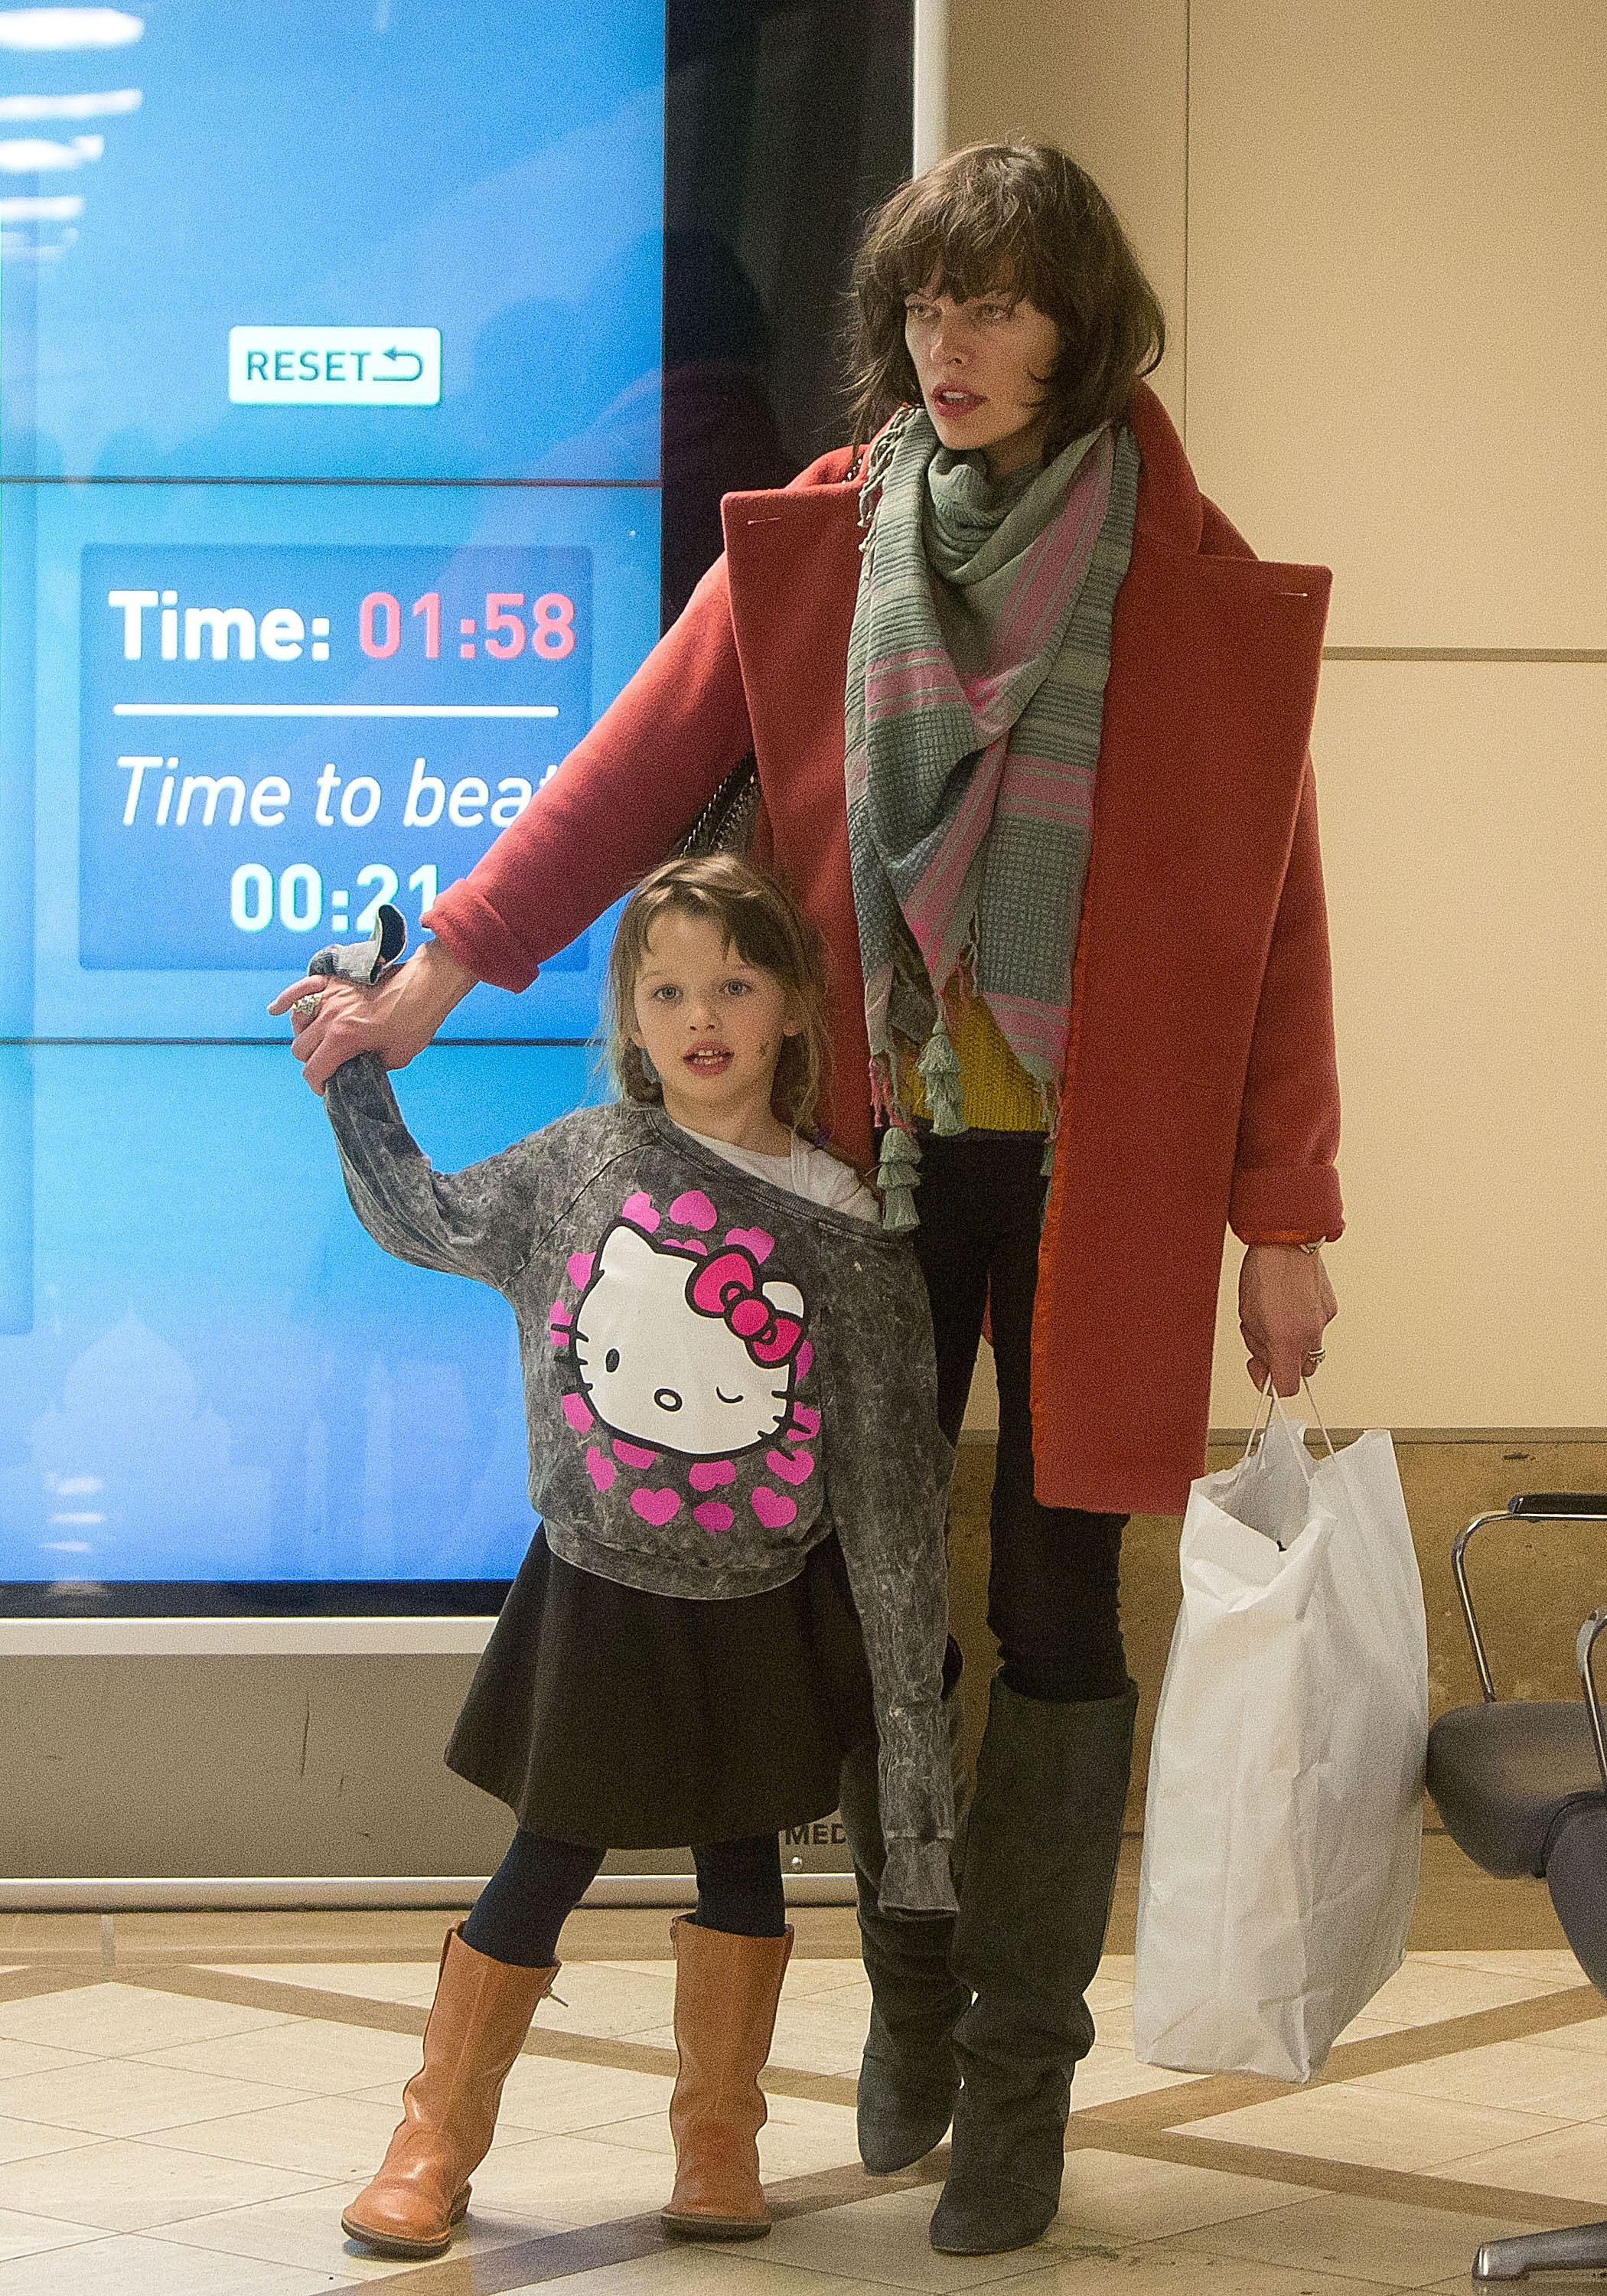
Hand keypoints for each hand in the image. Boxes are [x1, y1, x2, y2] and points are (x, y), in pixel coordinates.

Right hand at [268, 936, 476, 1093]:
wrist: (426, 985)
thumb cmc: (416, 1021)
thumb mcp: (396, 1057)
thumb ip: (370, 1067)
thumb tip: (358, 1069)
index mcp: (343, 1040)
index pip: (313, 1070)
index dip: (317, 1085)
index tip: (325, 1088)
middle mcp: (329, 1018)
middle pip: (300, 1048)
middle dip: (311, 1062)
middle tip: (327, 1065)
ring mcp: (329, 997)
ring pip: (298, 1023)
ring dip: (303, 1036)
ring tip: (317, 1042)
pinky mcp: (333, 981)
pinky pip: (300, 989)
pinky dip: (287, 1000)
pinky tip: (276, 1009)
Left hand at [1239, 1243, 1337, 1397]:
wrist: (1287, 1240)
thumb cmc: (1262, 1273)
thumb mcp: (1248, 1317)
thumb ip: (1258, 1349)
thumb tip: (1264, 1371)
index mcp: (1286, 1340)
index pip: (1287, 1386)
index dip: (1271, 1385)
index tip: (1261, 1374)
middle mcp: (1310, 1334)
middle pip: (1301, 1370)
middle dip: (1283, 1361)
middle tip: (1264, 1341)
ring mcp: (1324, 1321)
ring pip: (1310, 1347)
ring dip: (1293, 1342)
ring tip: (1275, 1316)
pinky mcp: (1331, 1308)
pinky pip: (1317, 1326)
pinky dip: (1303, 1322)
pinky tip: (1289, 1302)